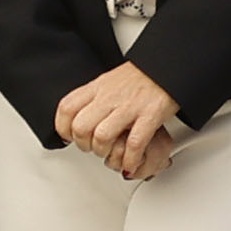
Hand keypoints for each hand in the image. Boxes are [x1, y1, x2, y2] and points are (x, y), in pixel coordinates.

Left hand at [54, 62, 181, 181]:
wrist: (167, 67)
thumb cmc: (139, 77)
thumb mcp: (107, 82)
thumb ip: (92, 98)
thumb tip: (76, 117)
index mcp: (97, 87)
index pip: (66, 108)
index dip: (62, 127)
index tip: (69, 137)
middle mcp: (110, 97)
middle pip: (81, 127)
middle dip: (83, 145)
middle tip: (92, 148)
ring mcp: (130, 107)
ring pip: (102, 137)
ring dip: (104, 153)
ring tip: (110, 155)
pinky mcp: (150, 116)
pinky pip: (134, 144)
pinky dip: (130, 159)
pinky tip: (130, 163)